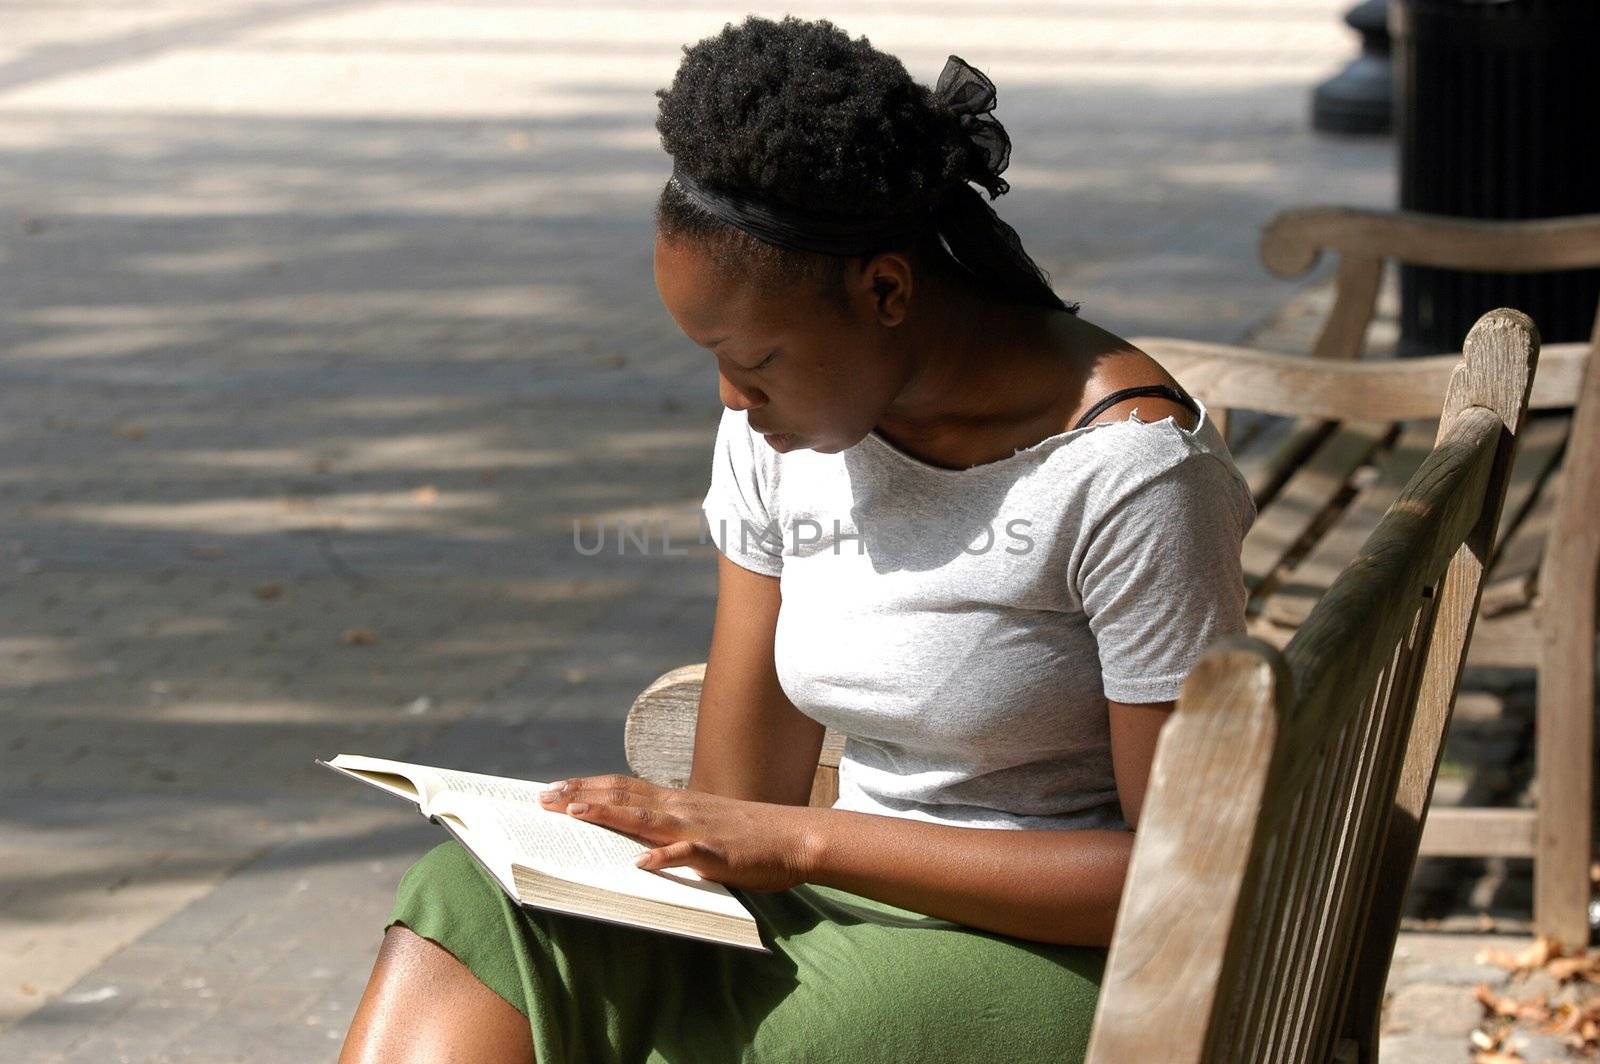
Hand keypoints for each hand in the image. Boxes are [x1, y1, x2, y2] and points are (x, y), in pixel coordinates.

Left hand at [537, 773, 822, 892]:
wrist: (795, 836)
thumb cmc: (748, 837)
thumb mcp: (702, 824)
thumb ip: (670, 827)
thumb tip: (634, 841)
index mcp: (676, 802)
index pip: (623, 788)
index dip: (586, 788)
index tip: (553, 789)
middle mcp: (681, 808)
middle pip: (624, 796)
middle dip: (581, 795)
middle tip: (545, 797)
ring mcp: (698, 828)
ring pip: (646, 818)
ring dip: (609, 815)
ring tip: (576, 814)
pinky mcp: (718, 852)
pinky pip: (687, 854)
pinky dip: (663, 858)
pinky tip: (641, 863)